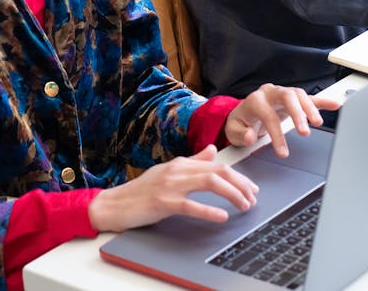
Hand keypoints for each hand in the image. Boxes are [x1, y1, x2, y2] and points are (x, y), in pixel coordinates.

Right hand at [88, 145, 258, 231]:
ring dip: (232, 194)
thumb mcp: (168, 172)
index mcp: (180, 163)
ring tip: (244, 205)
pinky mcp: (163, 202)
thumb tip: (212, 151)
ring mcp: (170, 185)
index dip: (238, 176)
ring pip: (209, 183)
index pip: (217, 165)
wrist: (114, 204)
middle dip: (240, 184)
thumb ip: (192, 162)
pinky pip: (190, 205)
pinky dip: (209, 210)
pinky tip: (222, 216)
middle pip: (218, 171)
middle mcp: (177, 170)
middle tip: (253, 197)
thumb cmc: (141, 191)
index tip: (251, 188)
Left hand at [224, 84, 341, 157]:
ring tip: (317, 123)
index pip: (268, 115)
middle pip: (287, 96)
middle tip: (304, 132)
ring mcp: (282, 94)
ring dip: (309, 108)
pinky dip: (322, 101)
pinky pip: (309, 97)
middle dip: (297, 113)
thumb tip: (250, 136)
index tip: (283, 152)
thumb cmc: (241, 122)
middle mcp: (270, 93)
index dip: (276, 134)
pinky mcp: (292, 99)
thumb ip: (240, 134)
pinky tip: (334, 104)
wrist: (244, 113)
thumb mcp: (233, 131)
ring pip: (299, 94)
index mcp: (255, 101)